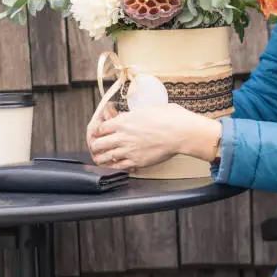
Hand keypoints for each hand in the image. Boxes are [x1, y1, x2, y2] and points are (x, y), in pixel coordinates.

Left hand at [89, 103, 221, 169]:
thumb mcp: (148, 109)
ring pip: (105, 157)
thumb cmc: (169, 117)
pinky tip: (114, 166)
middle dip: (96, 145)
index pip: (100, 128)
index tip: (99, 133)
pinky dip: (115, 166)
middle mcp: (122, 136)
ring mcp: (128, 150)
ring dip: (101, 158)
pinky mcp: (136, 161)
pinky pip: (119, 167)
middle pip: (98, 143)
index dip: (98, 131)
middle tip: (97, 147)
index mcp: (123, 121)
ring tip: (100, 159)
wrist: (180, 132)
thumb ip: (137, 114)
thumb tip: (135, 115)